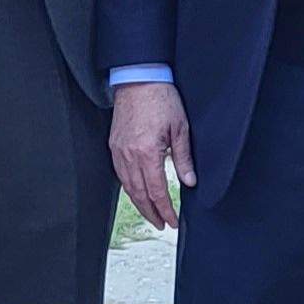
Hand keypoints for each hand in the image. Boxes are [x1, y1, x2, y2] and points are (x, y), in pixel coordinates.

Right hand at [108, 82, 194, 229]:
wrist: (139, 78)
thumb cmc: (161, 99)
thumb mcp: (180, 128)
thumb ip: (184, 158)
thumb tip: (189, 182)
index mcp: (147, 152)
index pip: (157, 191)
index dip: (165, 210)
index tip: (172, 221)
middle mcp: (129, 155)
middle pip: (139, 194)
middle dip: (151, 212)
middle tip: (161, 224)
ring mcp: (118, 150)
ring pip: (127, 186)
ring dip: (139, 203)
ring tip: (151, 214)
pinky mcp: (114, 145)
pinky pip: (120, 174)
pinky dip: (129, 187)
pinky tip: (137, 192)